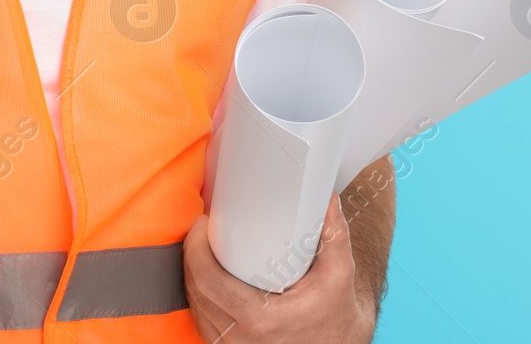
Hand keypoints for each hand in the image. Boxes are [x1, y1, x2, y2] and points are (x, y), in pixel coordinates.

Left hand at [184, 195, 376, 343]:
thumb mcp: (339, 275)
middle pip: (196, 290)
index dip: (196, 249)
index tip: (202, 224)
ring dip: (192, 275)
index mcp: (261, 319)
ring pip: (196, 307)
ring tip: (200, 248)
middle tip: (201, 230)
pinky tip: (203, 276)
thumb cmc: (335, 311)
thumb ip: (335, 237)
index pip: (208, 281)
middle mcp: (243, 338)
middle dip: (191, 255)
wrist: (338, 343)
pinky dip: (200, 297)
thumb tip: (327, 200)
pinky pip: (203, 321)